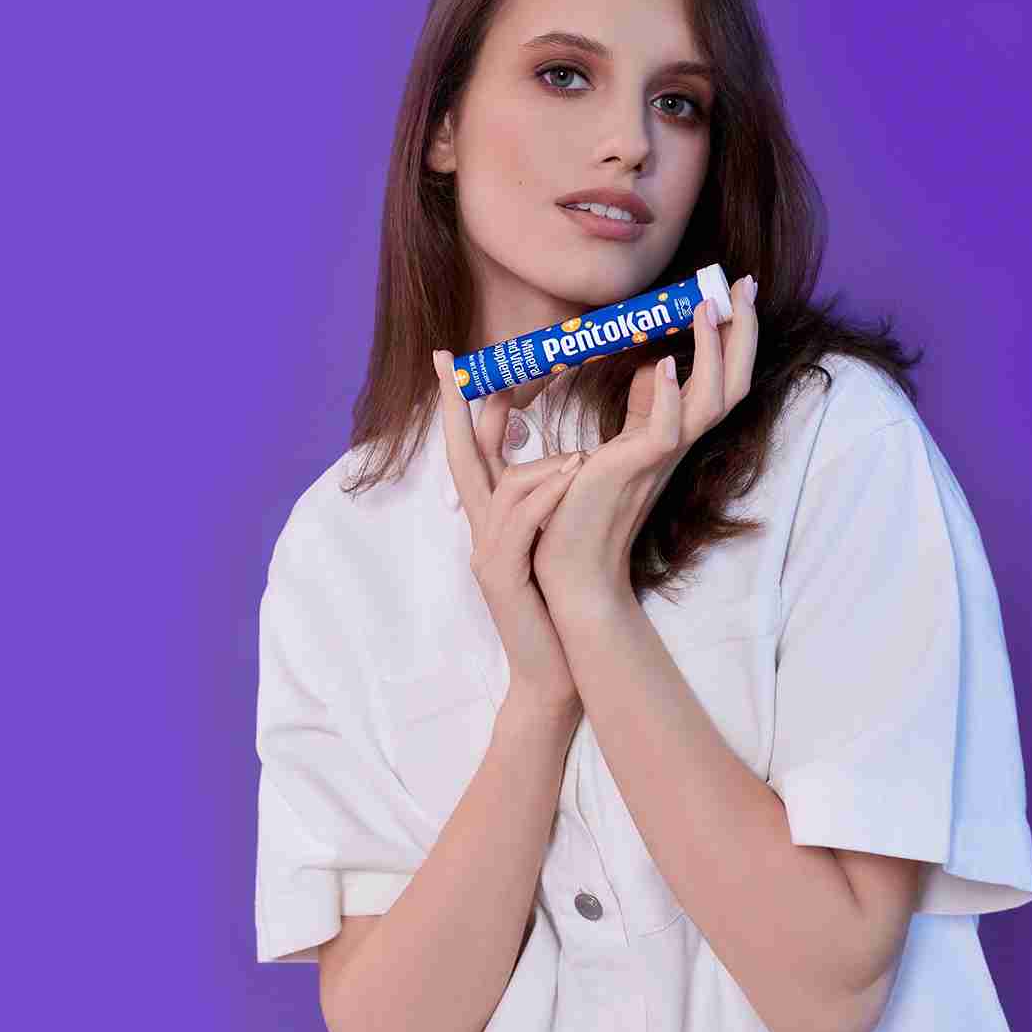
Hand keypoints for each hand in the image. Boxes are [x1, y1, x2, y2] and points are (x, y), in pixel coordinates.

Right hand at [431, 350, 586, 718]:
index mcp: (495, 517)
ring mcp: (486, 554)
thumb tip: (570, 451)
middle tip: (449, 363)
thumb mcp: (557, 538)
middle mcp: (481, 529)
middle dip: (453, 407)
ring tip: (582, 460)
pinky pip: (518, 525)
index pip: (472, 450)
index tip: (454, 360)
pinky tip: (572, 478)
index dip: (464, 405)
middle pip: (459, 457)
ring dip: (541, 465)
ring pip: (501, 488)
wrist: (558, 670)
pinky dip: (544, 496)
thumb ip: (556, 496)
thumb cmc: (563, 602)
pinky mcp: (501, 578)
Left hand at [532, 273, 759, 612]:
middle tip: (743, 283)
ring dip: (714, 351)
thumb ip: (643, 408)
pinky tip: (669, 362)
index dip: (732, 336)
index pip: (720, 377)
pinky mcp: (635, 469)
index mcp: (674, 434)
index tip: (732, 290)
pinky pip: (666, 431)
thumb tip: (657, 363)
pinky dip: (670, 396)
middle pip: (732, 382)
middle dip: (742, 332)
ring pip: (711, 401)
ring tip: (708, 306)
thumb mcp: (619, 444)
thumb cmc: (584, 504)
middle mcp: (678, 443)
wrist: (569, 563)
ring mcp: (661, 456)